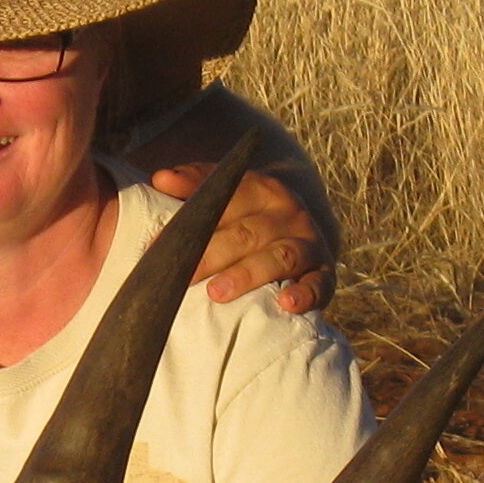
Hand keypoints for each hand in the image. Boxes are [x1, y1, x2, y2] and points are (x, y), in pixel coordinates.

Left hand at [143, 160, 333, 313]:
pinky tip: (286, 304)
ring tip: (217, 293)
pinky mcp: (325, 274)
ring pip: (280, 256)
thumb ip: (195, 184)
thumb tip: (160, 179)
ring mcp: (309, 243)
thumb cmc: (252, 218)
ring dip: (248, 275)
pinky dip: (305, 294)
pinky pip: (319, 284)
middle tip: (182, 277)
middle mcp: (288, 213)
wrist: (307, 236)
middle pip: (247, 233)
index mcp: (263, 189)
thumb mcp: (228, 196)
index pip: (226, 201)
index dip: (191, 222)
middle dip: (211, 255)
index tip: (158, 245)